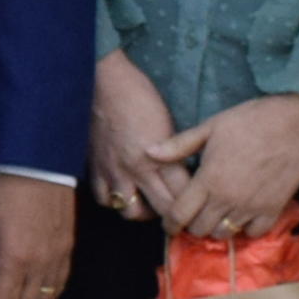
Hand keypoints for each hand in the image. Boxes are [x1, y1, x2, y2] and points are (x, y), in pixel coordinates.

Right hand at [87, 54, 193, 223]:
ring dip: (144, 212)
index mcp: (158, 157)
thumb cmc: (140, 96)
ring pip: (131, 212)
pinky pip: (104, 199)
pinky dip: (115, 200)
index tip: (202, 204)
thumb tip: (189, 171)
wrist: (104, 82)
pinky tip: (124, 192)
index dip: (195, 202)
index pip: (182, 194)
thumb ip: (177, 150)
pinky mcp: (96, 169)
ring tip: (152, 204)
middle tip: (184, 211)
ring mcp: (114, 172)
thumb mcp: (168, 122)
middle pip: (162, 209)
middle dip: (177, 215)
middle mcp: (136, 170)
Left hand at [154, 92, 298, 240]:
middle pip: (200, 230)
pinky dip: (246, 229)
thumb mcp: (211, 126)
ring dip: (217, 228)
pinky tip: (243, 215)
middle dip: (193, 226)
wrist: (296, 121)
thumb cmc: (251, 120)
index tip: (170, 224)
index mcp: (208, 179)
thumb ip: (180, 145)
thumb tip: (149, 152)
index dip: (170, 223)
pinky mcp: (274, 209)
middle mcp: (227, 199)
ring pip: (225, 235)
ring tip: (218, 215)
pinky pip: (254, 233)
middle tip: (196, 215)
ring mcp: (251, 207)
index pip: (179, 214)